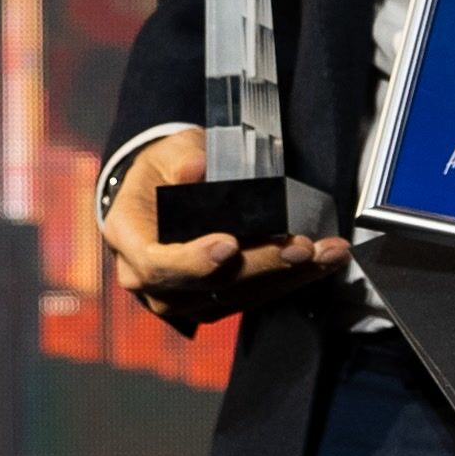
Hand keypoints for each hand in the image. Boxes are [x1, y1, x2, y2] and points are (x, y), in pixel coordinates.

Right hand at [99, 130, 349, 334]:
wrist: (160, 196)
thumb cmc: (163, 172)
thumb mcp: (168, 151)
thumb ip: (182, 158)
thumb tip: (197, 169)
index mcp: (128, 238)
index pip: (155, 262)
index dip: (192, 260)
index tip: (228, 245)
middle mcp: (147, 280)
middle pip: (204, 286)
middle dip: (259, 266)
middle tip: (300, 248)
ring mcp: (180, 298)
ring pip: (234, 297)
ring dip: (286, 277)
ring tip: (326, 253)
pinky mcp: (211, 304)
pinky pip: (250, 298)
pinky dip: (289, 280)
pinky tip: (321, 262)